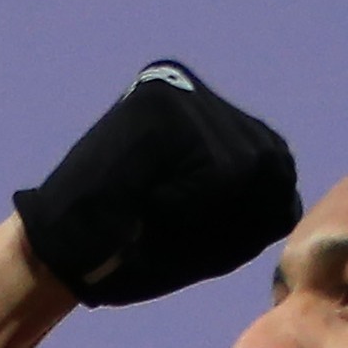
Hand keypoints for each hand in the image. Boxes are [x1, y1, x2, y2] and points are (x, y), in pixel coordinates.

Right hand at [13, 61, 299, 305]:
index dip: (247, 222)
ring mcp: (177, 89)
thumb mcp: (213, 224)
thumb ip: (258, 197)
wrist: (59, 258)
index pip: (278, 171)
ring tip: (154, 210)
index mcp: (204, 117)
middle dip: (236, 215)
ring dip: (209, 213)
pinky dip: (190, 207)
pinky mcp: (161, 100)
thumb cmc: (134, 252)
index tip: (188, 232)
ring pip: (250, 167)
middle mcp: (191, 90)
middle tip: (170, 223)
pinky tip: (145, 203)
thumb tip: (287, 167)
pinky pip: (221, 172)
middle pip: (274, 163)